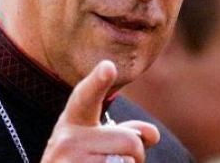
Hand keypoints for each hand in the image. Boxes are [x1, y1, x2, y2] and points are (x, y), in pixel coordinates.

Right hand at [41, 60, 159, 162]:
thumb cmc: (79, 160)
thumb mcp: (95, 139)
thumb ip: (124, 132)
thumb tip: (152, 134)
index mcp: (73, 119)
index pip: (86, 96)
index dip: (98, 81)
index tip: (108, 67)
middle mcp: (67, 139)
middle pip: (130, 141)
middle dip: (136, 155)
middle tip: (117, 160)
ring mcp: (70, 162)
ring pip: (129, 162)